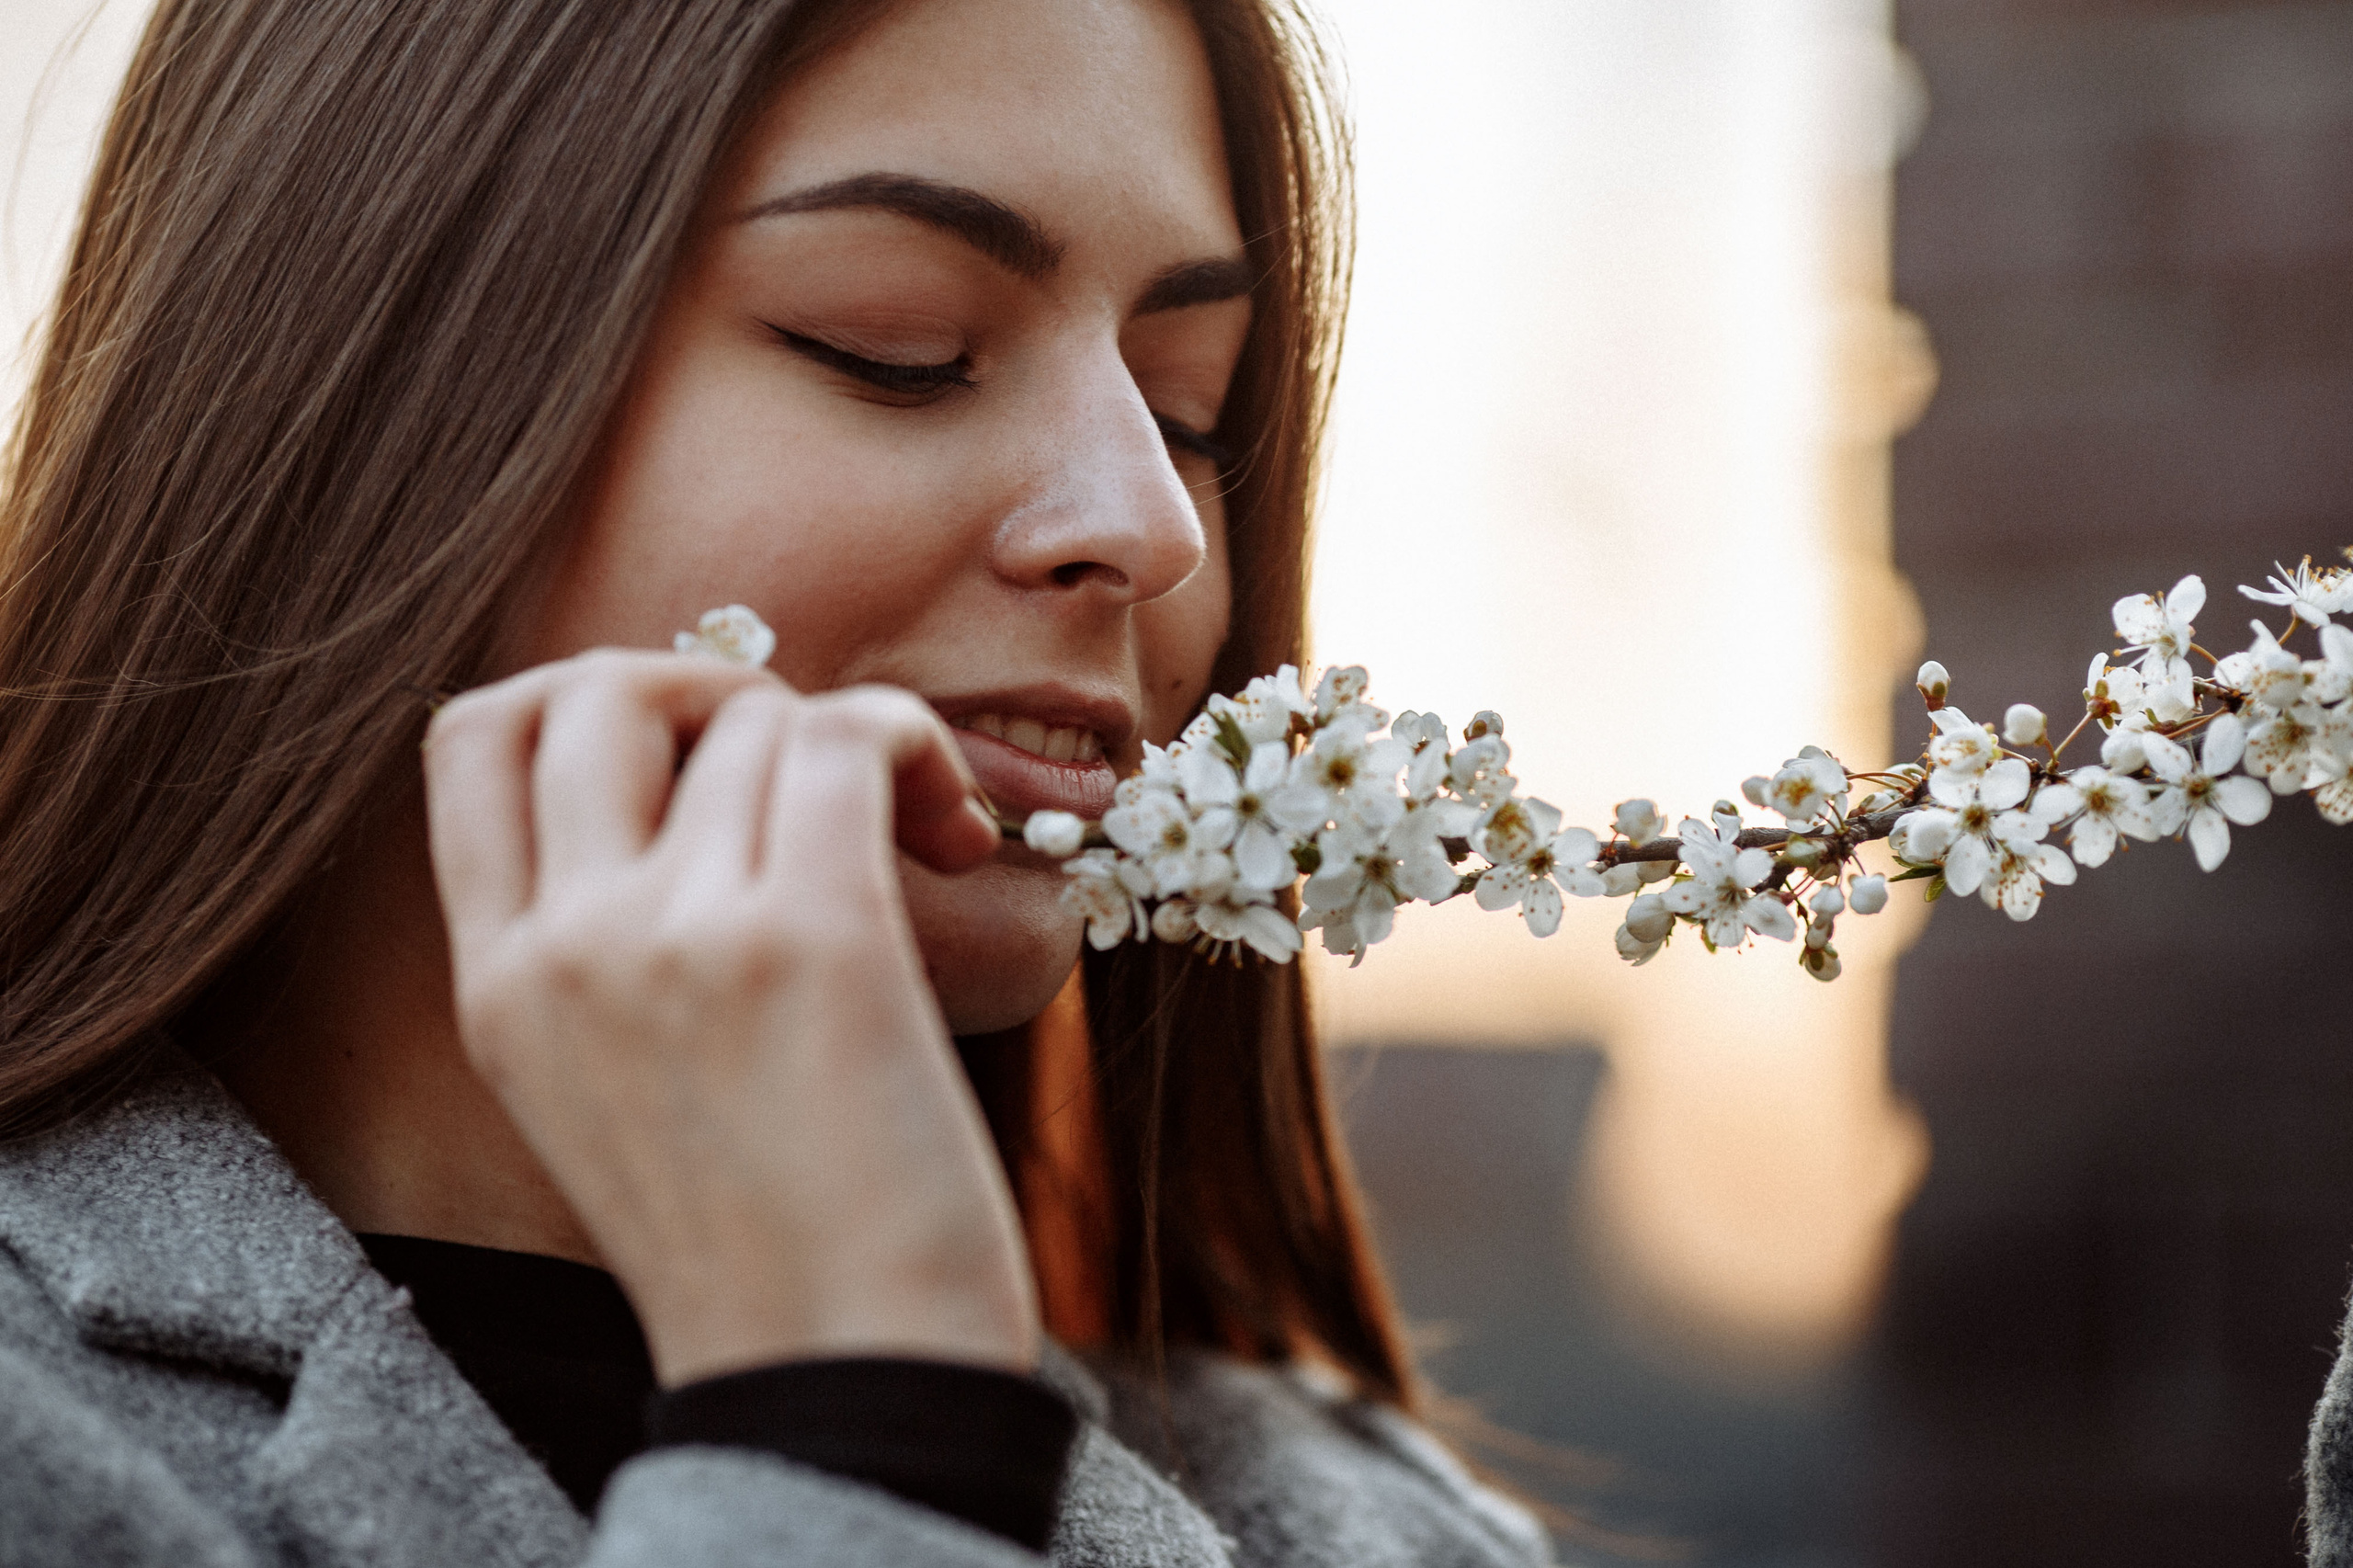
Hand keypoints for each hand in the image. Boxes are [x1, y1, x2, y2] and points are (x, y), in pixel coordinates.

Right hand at [422, 650, 1035, 1385]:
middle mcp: (567, 947)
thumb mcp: (606, 1089)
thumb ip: (607, 942)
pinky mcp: (810, 939)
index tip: (693, 753)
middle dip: (714, 687)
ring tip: (916, 833)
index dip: (588, 697)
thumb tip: (706, 771)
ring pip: (758, 713)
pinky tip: (947, 833)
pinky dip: (913, 750)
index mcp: (498, 985)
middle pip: (596, 685)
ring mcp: (678, 937)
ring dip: (852, 739)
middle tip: (801, 771)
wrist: (843, 1368)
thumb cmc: (767, 1233)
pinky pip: (848, 739)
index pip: (470, 735)